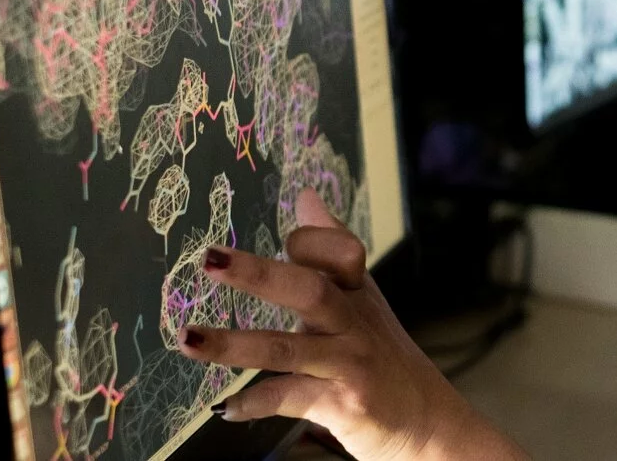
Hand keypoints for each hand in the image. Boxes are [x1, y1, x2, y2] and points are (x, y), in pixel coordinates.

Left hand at [176, 189, 526, 460]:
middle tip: (210, 260)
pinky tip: (225, 408)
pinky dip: (254, 402)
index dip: (307, 241)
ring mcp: (349, 365)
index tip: (278, 239)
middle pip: (309, 290)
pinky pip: (289, 398)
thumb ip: (330, 248)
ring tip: (189, 340)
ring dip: (234, 344)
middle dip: (258, 274)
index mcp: (356, 293)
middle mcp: (354, 324)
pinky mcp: (343, 405)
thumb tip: (305, 195)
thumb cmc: (382, 356)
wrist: (426, 420)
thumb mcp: (362, 298)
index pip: (334, 252)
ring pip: (287, 349)